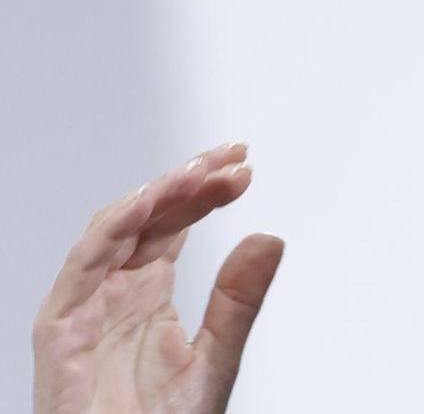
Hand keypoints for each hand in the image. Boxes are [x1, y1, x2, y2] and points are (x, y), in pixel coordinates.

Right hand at [32, 142, 283, 413]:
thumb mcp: (215, 356)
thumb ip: (239, 299)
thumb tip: (270, 238)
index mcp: (148, 292)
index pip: (176, 223)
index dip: (206, 191)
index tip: (244, 167)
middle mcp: (115, 290)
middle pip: (149, 217)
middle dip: (189, 180)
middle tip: (230, 157)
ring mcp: (86, 305)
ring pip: (115, 229)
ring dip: (155, 194)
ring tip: (197, 171)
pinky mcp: (62, 328)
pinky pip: (82, 266)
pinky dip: (111, 229)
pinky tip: (146, 203)